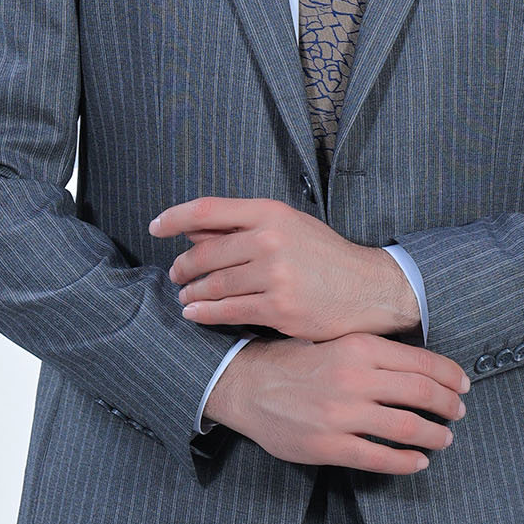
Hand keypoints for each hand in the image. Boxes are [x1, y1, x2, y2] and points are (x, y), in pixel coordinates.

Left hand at [149, 196, 420, 340]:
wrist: (367, 288)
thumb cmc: (324, 255)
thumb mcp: (289, 226)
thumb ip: (243, 226)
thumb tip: (193, 229)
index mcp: (271, 212)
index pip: (208, 209)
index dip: (175, 217)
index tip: (156, 226)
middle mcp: (271, 240)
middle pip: (205, 253)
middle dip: (183, 267)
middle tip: (176, 274)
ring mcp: (274, 275)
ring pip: (214, 285)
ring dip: (192, 293)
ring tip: (185, 297)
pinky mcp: (278, 308)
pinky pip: (228, 311)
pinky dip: (205, 314)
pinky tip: (195, 314)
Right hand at [205, 333, 469, 475]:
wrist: (247, 384)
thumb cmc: (294, 361)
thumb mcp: (335, 339)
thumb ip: (373, 351)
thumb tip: (420, 364)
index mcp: (360, 347)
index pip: (421, 362)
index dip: (450, 376)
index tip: (463, 384)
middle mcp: (355, 377)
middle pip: (422, 393)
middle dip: (449, 405)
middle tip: (459, 412)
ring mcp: (342, 414)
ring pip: (406, 428)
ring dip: (434, 435)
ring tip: (443, 438)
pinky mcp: (329, 445)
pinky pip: (379, 457)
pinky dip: (406, 462)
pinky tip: (418, 462)